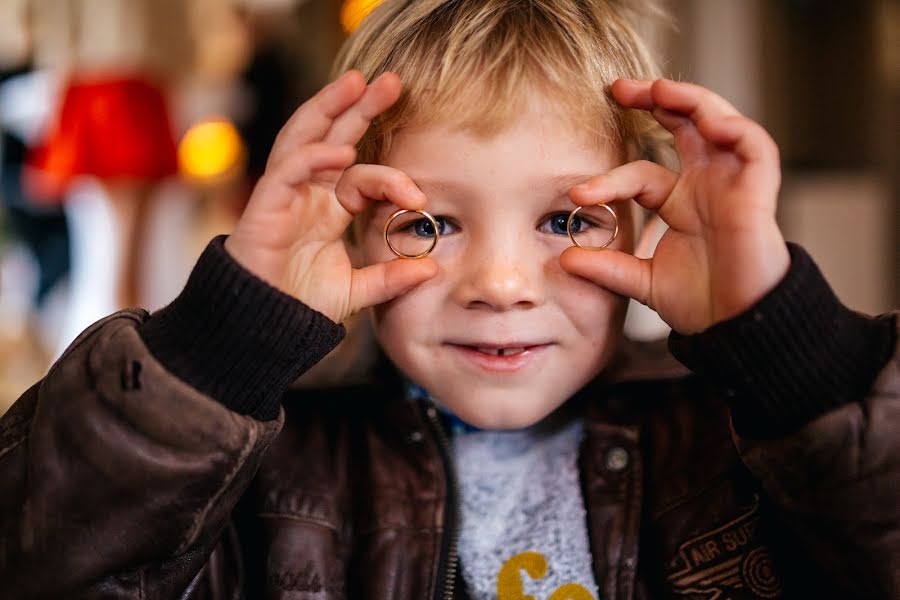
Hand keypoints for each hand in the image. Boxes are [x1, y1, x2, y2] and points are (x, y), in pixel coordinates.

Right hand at [224, 71, 436, 322]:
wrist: (263, 328)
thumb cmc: (301, 304)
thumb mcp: (357, 290)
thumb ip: (390, 278)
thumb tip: (432, 268)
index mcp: (330, 208)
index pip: (363, 175)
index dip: (391, 178)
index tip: (419, 197)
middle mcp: (308, 193)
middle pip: (334, 137)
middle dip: (359, 107)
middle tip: (392, 81)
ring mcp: (285, 195)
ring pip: (305, 138)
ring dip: (329, 108)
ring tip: (356, 82)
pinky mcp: (265, 206)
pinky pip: (287, 172)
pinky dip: (312, 158)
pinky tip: (340, 152)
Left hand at [560, 79, 790, 334]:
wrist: (735, 328)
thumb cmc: (700, 303)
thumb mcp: (642, 281)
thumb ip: (607, 268)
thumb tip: (565, 258)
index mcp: (680, 202)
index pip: (640, 173)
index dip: (609, 179)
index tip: (577, 194)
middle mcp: (706, 185)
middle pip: (684, 126)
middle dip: (654, 101)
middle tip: (618, 89)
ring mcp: (732, 184)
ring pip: (718, 122)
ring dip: (690, 100)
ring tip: (658, 90)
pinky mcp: (758, 191)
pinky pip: (755, 146)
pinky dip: (734, 129)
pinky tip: (707, 122)